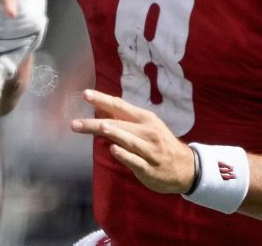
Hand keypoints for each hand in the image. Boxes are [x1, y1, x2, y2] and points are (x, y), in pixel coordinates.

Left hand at [71, 89, 195, 193]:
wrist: (186, 167)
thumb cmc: (160, 144)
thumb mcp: (146, 127)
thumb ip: (123, 120)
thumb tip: (99, 110)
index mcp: (145, 119)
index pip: (120, 106)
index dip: (102, 99)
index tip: (85, 94)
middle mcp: (147, 132)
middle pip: (119, 124)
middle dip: (96, 123)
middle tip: (75, 123)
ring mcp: (149, 150)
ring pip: (129, 140)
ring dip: (115, 133)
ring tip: (100, 127)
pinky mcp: (149, 168)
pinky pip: (135, 160)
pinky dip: (124, 155)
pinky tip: (114, 150)